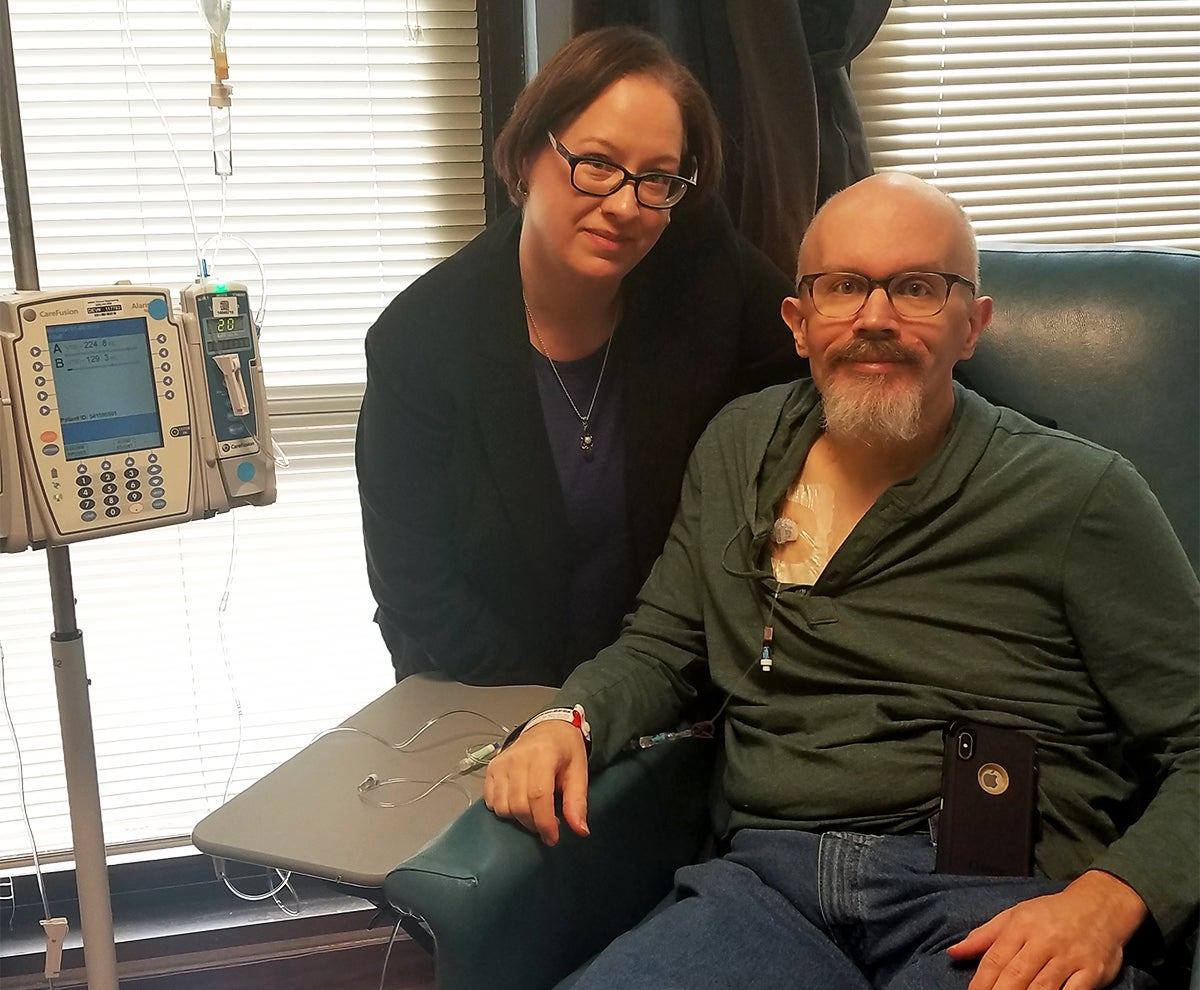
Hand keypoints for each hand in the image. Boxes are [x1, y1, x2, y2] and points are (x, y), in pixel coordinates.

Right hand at [483, 720, 588, 845]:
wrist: (549, 728)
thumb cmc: (566, 751)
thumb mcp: (579, 772)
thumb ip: (578, 802)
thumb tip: (580, 831)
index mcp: (542, 755)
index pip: (538, 796)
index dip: (545, 823)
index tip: (553, 838)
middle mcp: (517, 758)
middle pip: (519, 805)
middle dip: (534, 824)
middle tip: (548, 825)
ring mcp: (501, 763)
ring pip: (502, 807)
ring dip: (519, 819)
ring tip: (534, 812)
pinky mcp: (491, 768)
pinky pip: (490, 801)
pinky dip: (504, 810)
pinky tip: (518, 805)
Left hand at [948, 870, 1146, 989]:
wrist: (1100, 905)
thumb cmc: (1051, 914)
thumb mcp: (1014, 915)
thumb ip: (984, 937)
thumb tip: (953, 953)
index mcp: (1021, 926)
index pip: (995, 959)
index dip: (981, 982)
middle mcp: (1044, 941)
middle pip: (1016, 976)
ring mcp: (1069, 958)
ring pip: (1042, 988)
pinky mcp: (1092, 972)